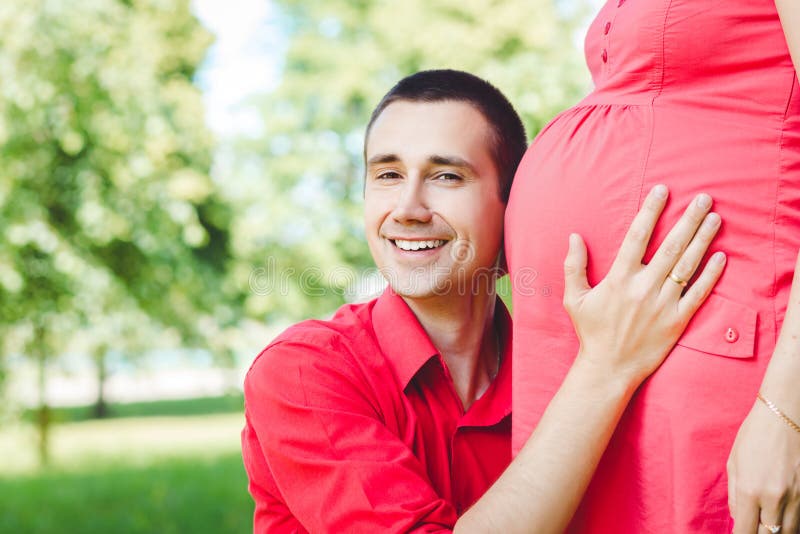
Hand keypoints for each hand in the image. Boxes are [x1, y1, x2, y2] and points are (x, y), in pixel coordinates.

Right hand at [562, 184, 725, 383]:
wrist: (609, 368)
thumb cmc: (591, 332)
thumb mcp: (574, 298)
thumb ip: (573, 266)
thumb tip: (574, 236)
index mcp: (619, 279)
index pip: (638, 237)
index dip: (651, 211)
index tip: (663, 190)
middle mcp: (644, 288)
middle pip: (671, 246)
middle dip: (689, 219)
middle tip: (704, 198)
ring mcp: (664, 304)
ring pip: (688, 265)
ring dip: (704, 239)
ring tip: (715, 218)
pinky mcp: (678, 320)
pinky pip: (699, 293)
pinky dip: (711, 274)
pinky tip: (721, 256)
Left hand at [728, 387, 799, 533]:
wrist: (785, 416)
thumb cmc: (754, 435)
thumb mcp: (734, 463)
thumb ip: (735, 495)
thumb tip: (738, 518)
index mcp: (751, 491)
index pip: (746, 531)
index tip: (739, 533)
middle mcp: (775, 498)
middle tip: (753, 526)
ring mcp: (797, 497)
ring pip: (789, 531)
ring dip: (776, 530)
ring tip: (766, 520)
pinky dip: (790, 521)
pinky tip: (780, 514)